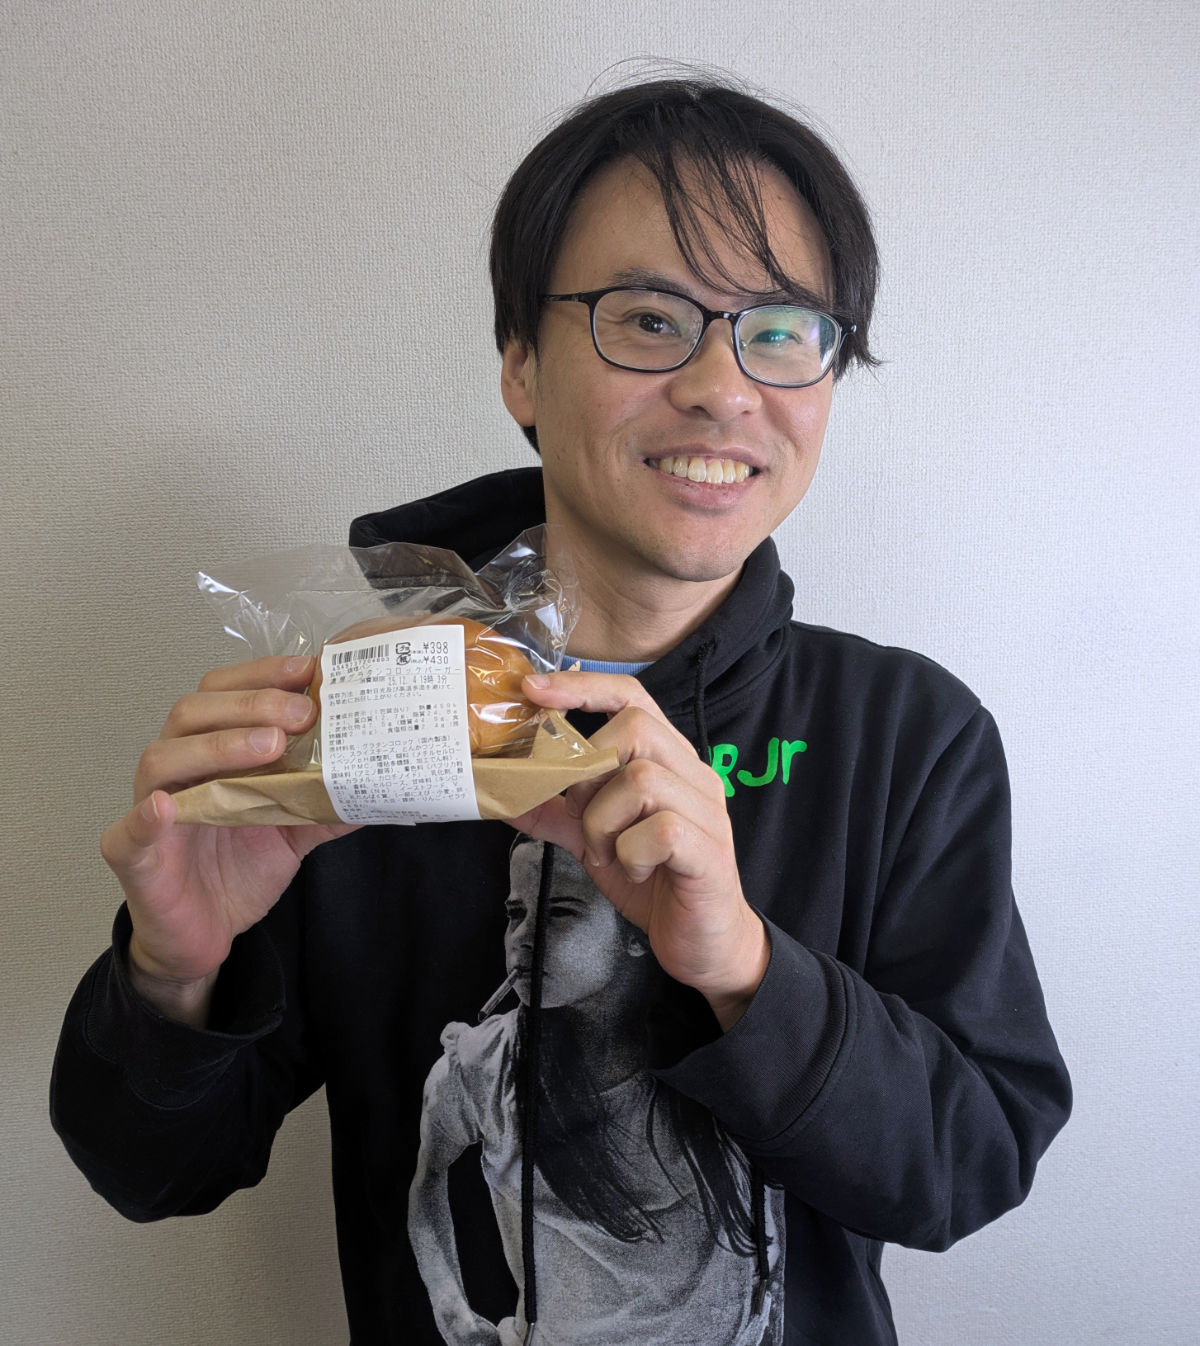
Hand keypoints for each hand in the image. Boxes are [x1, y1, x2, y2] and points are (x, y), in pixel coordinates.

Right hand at [99, 655, 359, 1023]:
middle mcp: (176, 768)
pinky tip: (165, 806)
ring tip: (269, 746)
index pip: (224, 692)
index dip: (262, 675)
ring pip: (163, 758)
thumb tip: (383, 778)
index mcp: (209, 750)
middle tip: (302, 713)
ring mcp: (150, 808)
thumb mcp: (296, 829)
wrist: (206, 933)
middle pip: (194, 712)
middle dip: (251, 705)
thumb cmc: (240, 867)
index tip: (309, 669)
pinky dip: (144, 816)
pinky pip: (127, 832)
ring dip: (216, 745)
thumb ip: (329, 801)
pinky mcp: (133, 856)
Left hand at [509, 672, 767, 1029]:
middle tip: (582, 817)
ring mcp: (706, 810)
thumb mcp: (595, 840)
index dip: (583, 687)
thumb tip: (502, 790)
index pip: (632, 697)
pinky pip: (660, 829)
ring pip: (641, 778)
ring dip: (604, 821)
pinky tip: (634, 870)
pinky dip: (630, 852)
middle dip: (589, 771)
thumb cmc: (654, 881)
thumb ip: (556, 811)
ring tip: (607, 853)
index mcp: (668, 761)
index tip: (534, 690)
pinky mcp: (709, 850)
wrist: (704, 944)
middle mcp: (693, 775)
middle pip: (635, 728)